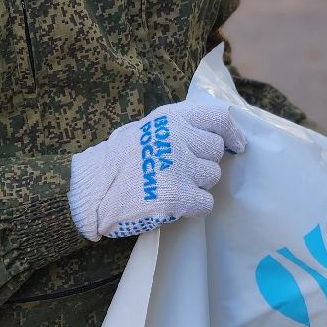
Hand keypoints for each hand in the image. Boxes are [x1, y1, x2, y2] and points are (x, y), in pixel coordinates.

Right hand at [68, 100, 247, 239]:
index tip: (236, 145)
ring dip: (198, 185)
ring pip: (212, 177)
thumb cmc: (116, 159)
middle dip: (204, 162)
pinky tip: (175, 205)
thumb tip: (215, 134)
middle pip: (216, 152)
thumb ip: (178, 127)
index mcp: (171, 118)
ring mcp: (178, 167)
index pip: (218, 118)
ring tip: (173, 186)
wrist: (91, 189)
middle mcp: (178, 138)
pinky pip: (205, 203)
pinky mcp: (176, 197)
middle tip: (184, 171)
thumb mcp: (146, 129)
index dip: (231, 134)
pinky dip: (193, 207)